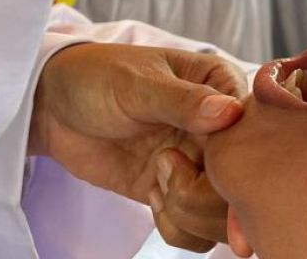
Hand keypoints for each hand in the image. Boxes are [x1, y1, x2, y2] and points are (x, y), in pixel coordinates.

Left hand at [28, 42, 245, 238]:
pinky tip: (151, 194)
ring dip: (190, 212)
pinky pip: (197, 229)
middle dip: (207, 192)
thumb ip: (183, 101)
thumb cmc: (96, 77)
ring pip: (224, 213)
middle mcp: (222, 128)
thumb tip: (229, 114)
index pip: (253, 132)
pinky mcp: (178, 192)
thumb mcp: (138, 84)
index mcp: (224, 86)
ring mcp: (201, 163)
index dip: (235, 158)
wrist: (52, 107)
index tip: (202, 165)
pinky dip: (177, 225)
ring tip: (158, 181)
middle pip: (245, 181)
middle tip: (166, 172)